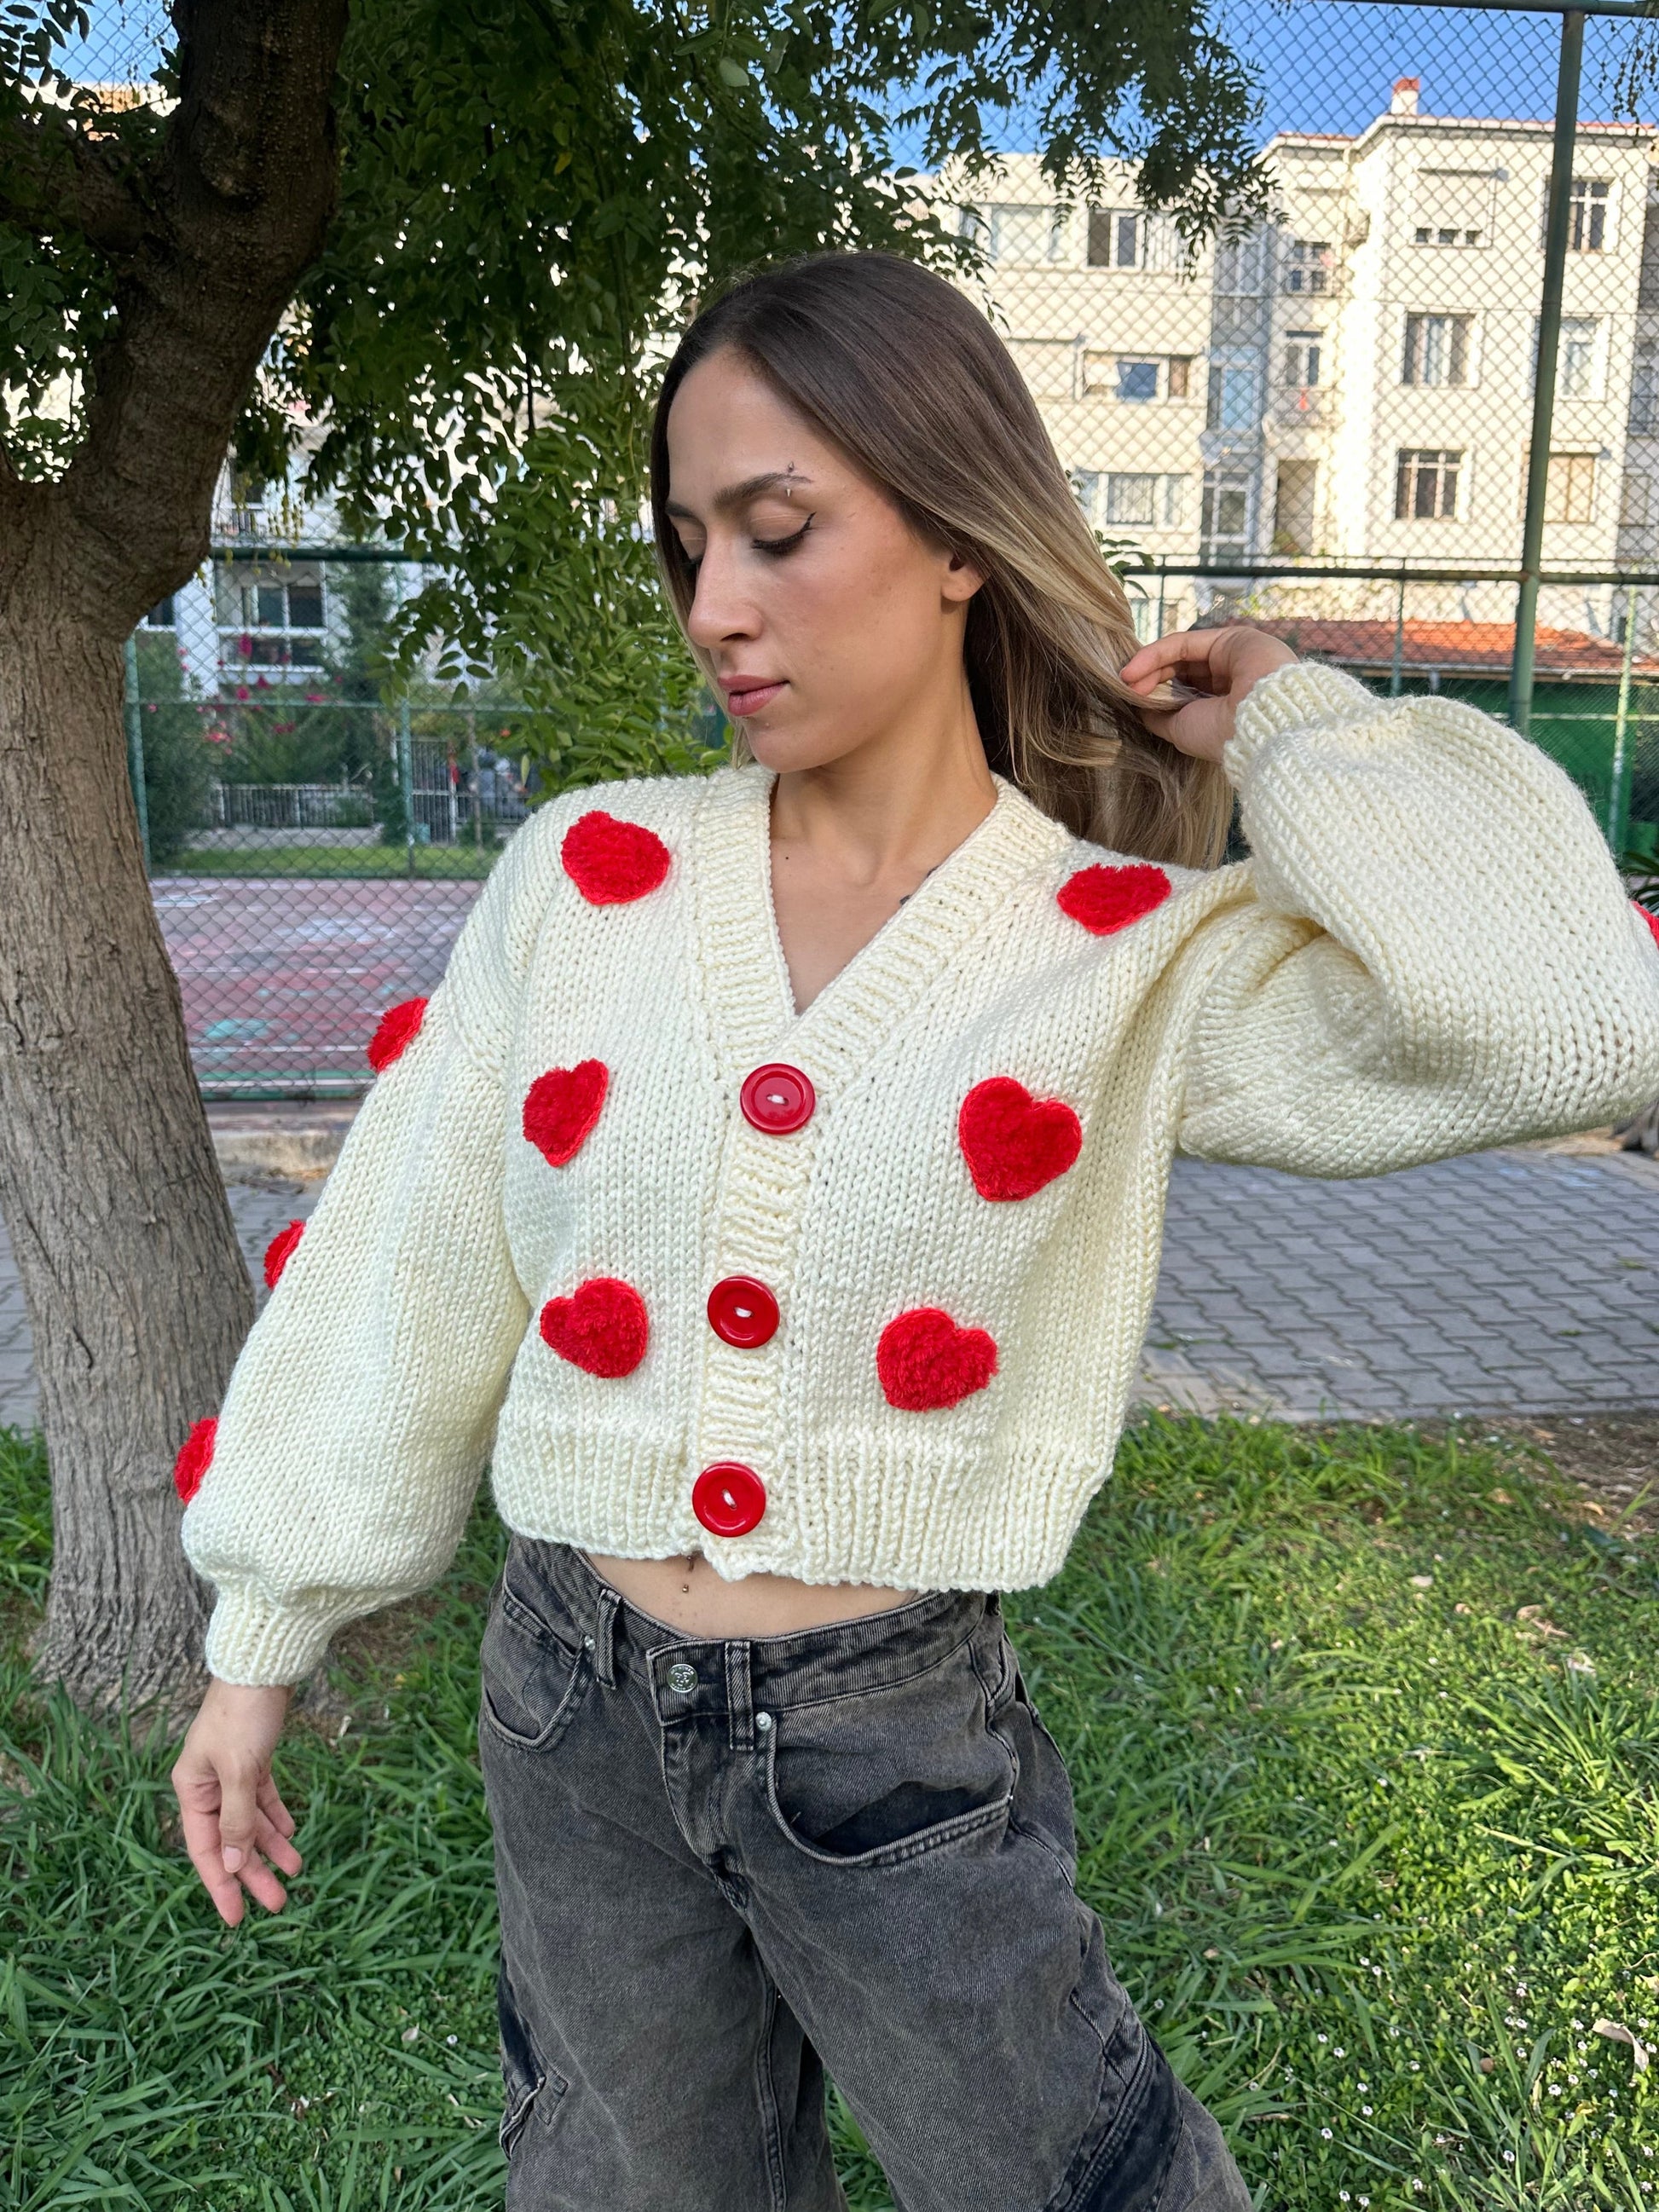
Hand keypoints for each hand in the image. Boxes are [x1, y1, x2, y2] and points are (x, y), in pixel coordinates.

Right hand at [170, 1678, 300, 1924]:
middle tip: (278, 1903)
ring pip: (250, 1821)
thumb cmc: (244, 1714)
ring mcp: (230, 1772)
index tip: (235, 1919)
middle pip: (230, 1840)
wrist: (263, 1665)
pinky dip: (275, 1816)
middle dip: (253, 1872)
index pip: (205, 1849)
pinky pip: (262, 1798)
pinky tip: (291, 1832)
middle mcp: (207, 1784)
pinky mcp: (253, 1758)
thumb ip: (237, 1818)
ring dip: (270, 1846)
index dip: (221, 1885)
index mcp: (192, 1789)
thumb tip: (232, 1865)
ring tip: (296, 1870)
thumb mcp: (240, 1770)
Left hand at [1119, 624, 1298, 764]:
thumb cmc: (1222, 736)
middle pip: (1179, 671)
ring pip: (1180, 655)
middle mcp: (1230, 680)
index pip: (1183, 692)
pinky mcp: (1231, 638)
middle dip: (1149, 678)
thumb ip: (1161, 716)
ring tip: (1127, 678)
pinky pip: (1184, 643)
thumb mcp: (1182, 730)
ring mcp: (1233, 657)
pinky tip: (1135, 669)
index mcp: (1225, 707)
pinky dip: (1156, 653)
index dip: (1155, 693)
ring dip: (1149, 665)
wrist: (1261, 723)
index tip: (1130, 699)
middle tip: (1126, 687)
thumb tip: (1139, 705)